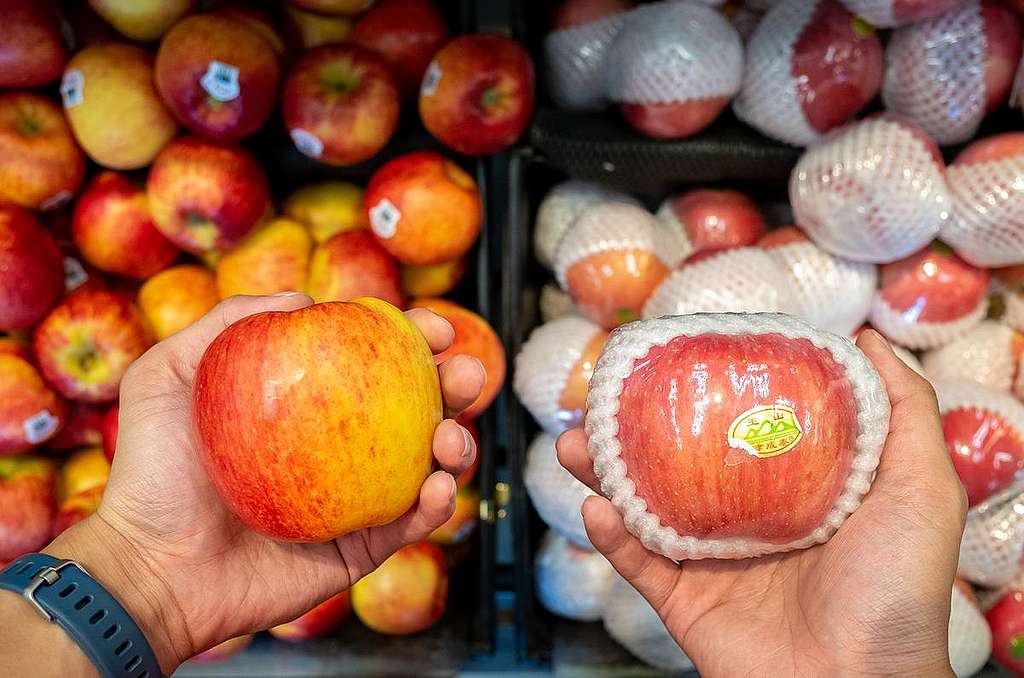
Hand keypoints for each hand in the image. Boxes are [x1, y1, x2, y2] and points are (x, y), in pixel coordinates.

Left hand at [47, 293, 483, 672]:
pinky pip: (411, 523)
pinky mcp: (359, 547)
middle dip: (456, 384)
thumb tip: (306, 300)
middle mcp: (338, 448)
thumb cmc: (153, 472)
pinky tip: (438, 487)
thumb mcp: (168, 374)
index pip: (370, 362)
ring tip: (452, 438)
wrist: (150, 568)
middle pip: (415, 407)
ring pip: (428, 463)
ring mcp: (353, 497)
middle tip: (468, 374)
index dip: (411, 340)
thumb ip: (228, 323)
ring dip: (459, 444)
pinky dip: (438, 504)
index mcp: (307, 406)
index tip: (434, 327)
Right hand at [558, 330, 965, 676]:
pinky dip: (611, 538)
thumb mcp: (922, 488)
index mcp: (799, 493)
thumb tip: (865, 342)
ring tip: (576, 442)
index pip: (742, 427)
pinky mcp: (687, 605)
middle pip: (680, 463)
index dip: (706, 391)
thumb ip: (905, 412)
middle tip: (606, 400)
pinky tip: (596, 508)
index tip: (674, 357)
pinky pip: (638, 565)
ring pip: (645, 509)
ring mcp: (715, 565)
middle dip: (636, 429)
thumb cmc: (899, 592)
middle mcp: (751, 523)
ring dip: (606, 475)